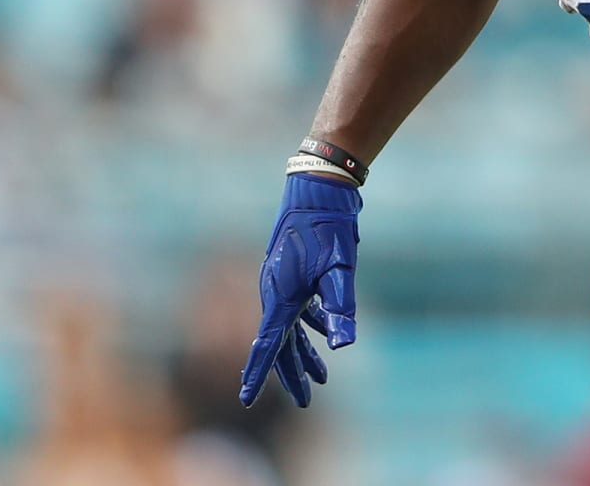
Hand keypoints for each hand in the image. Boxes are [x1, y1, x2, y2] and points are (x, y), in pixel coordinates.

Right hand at [239, 173, 360, 407]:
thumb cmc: (328, 226)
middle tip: (306, 402)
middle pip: (280, 344)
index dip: (259, 374)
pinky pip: (299, 309)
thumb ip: (340, 307)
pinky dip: (312, 325)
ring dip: (304, 353)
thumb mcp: (340, 267)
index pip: (267, 345)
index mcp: (281, 296)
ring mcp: (283, 282)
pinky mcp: (294, 272)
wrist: (319, 186)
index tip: (246, 400)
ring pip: (290, 328)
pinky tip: (325, 335)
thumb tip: (343, 345)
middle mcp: (276, 292)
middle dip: (292, 374)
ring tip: (322, 379)